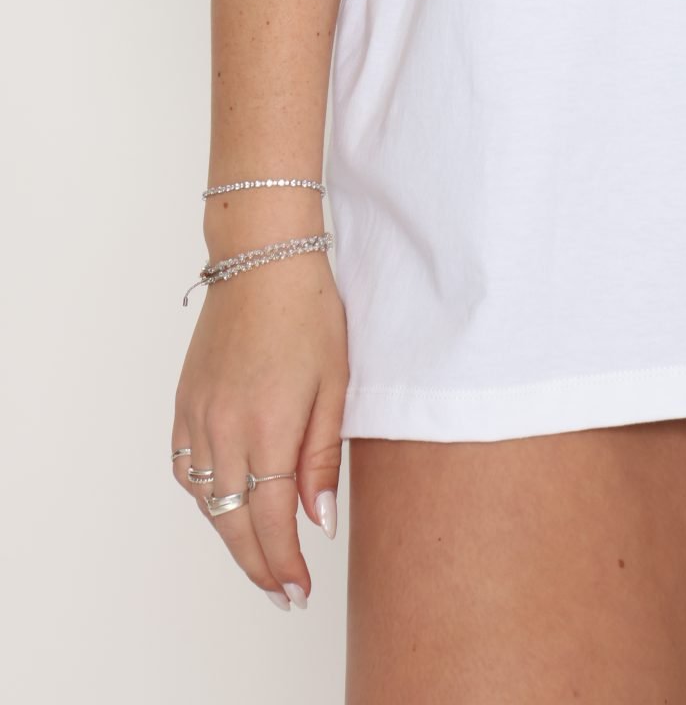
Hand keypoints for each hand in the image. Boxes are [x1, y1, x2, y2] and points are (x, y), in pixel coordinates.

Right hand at [170, 249, 347, 608]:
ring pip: (206, 500)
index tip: (298, 590)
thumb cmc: (308, 312)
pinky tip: (225, 503)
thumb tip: (320, 521)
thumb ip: (322, 457)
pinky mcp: (184, 402)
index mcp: (266, 427)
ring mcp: (197, 416)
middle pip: (233, 522)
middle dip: (258, 565)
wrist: (262, 259)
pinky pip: (186, 468)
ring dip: (231, 534)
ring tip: (260, 555)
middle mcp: (223, 429)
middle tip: (282, 592)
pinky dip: (204, 496)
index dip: (284, 564)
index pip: (272, 521)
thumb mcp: (335, 383)